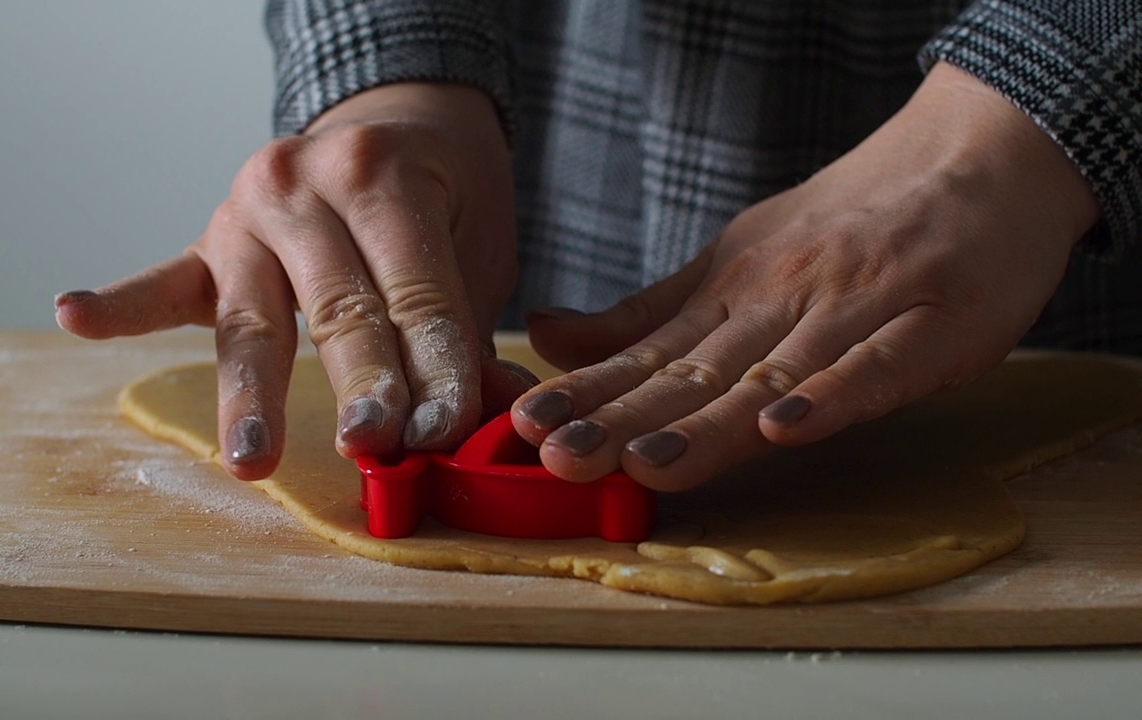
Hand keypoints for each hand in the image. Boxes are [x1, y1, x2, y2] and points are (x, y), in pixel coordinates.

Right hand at [56, 83, 533, 479]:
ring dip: (252, 396)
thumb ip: (466, 331)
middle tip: (370, 446)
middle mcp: (305, 185)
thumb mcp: (476, 246)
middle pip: (336, 308)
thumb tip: (488, 423)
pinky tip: (77, 316)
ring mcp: (245, 212)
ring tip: (250, 458)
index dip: (436, 372)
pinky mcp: (205, 244)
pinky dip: (119, 306)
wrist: (391, 122)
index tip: (443, 436)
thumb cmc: (440, 194)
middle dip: (358, 385)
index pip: (414, 295)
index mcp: (383, 177)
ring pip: (252, 320)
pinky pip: (161, 282)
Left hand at [512, 63, 1101, 490]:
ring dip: (709, 424)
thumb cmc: (849, 222)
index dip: (589, 393)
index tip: (525, 425)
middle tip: (559, 456)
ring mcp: (857, 310)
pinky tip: (785, 431)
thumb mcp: (735, 260)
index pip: (651, 353)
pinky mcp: (935, 325)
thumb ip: (648, 315)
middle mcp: (783, 300)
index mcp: (733, 291)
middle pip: (698, 372)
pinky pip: (878, 368)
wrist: (979, 156)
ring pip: (774, 376)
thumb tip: (547, 336)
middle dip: (624, 418)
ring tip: (644, 463)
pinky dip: (832, 400)